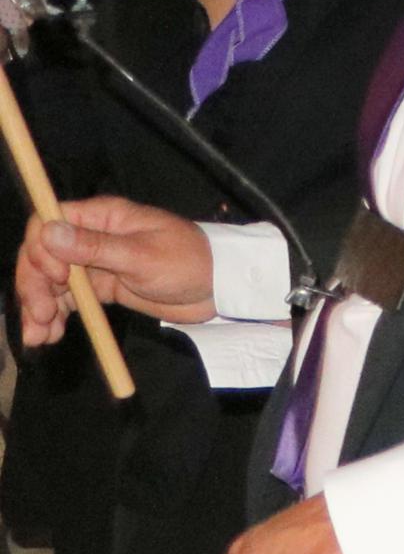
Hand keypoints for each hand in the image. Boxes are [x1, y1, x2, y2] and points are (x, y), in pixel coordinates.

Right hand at [22, 198, 215, 340]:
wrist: (220, 288)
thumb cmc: (189, 262)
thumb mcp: (143, 256)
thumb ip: (95, 247)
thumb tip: (49, 232)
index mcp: (103, 216)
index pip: (49, 222)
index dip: (41, 249)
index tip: (55, 277)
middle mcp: (92, 236)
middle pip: (43, 255)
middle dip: (35, 285)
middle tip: (40, 316)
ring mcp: (95, 264)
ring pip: (51, 281)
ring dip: (39, 306)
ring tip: (39, 337)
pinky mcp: (102, 288)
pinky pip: (68, 300)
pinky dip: (55, 316)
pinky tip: (48, 335)